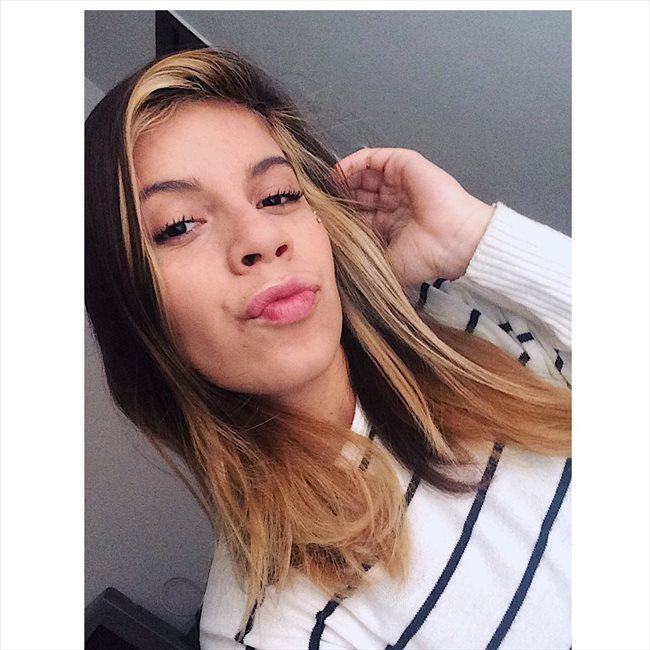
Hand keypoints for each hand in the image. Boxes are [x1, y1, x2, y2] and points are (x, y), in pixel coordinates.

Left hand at [334, 148, 495, 285]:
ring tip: (326, 187)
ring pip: (363, 174)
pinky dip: (353, 162)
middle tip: (318, 201)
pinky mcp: (404, 165)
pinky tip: (339, 173)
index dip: (339, 214)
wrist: (452, 243)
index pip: (357, 214)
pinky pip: (373, 157)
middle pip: (357, 192)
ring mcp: (399, 183)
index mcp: (389, 225)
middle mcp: (393, 202)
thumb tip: (334, 256)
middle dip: (338, 196)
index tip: (319, 218)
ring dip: (343, 179)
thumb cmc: (425, 258)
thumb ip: (361, 256)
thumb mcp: (383, 262)